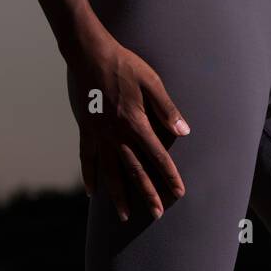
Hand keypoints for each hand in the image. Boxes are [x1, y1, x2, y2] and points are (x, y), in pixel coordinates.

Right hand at [65, 17, 189, 222]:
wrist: (90, 55)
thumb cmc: (124, 65)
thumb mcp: (152, 82)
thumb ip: (166, 109)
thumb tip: (184, 131)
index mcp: (136, 123)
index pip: (157, 156)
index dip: (169, 175)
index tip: (178, 193)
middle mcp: (116, 135)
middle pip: (134, 171)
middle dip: (147, 194)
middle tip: (156, 214)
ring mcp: (99, 135)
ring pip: (110, 172)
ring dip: (118, 195)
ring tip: (124, 215)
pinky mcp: (86, 130)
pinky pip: (87, 159)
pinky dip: (90, 176)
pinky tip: (93, 193)